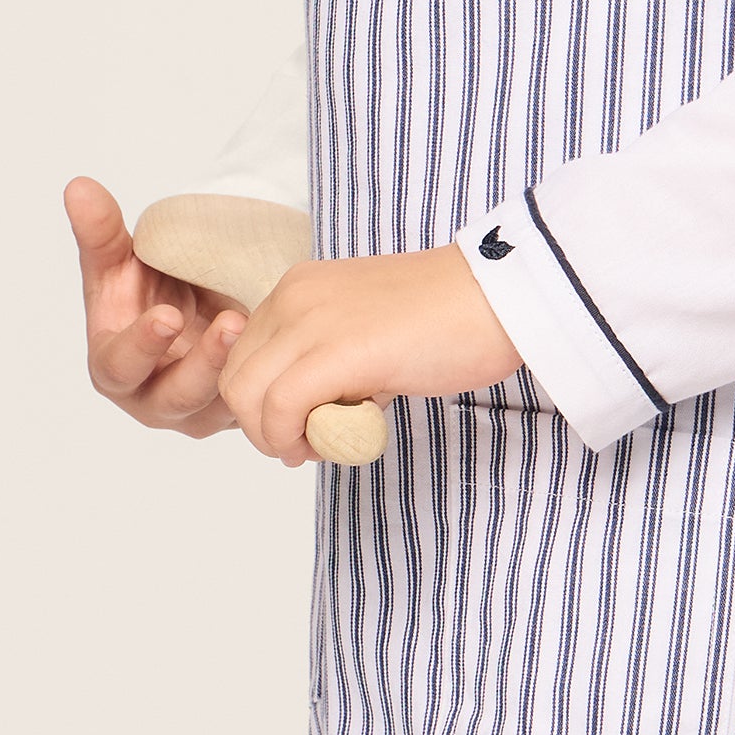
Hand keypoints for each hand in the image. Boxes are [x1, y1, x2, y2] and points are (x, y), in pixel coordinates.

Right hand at [65, 174, 251, 437]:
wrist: (194, 300)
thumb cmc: (146, 288)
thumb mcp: (122, 260)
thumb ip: (100, 232)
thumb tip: (78, 186)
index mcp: (115, 368)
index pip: (121, 366)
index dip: (142, 345)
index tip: (168, 315)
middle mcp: (154, 399)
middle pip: (177, 395)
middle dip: (203, 363)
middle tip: (231, 323)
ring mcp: (199, 411)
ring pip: (222, 403)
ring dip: (243, 367)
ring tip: (264, 327)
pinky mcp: (237, 410)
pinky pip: (257, 400)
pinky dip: (273, 376)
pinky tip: (292, 349)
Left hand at [218, 244, 523, 466]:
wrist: (500, 297)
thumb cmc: (451, 317)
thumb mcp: (369, 329)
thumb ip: (333, 359)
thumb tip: (313, 412)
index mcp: (300, 287)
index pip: (244, 354)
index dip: (261, 401)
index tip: (297, 425)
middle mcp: (294, 297)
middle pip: (235, 377)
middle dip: (259, 424)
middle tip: (303, 445)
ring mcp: (311, 322)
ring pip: (247, 397)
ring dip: (272, 437)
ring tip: (316, 446)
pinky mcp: (337, 353)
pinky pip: (280, 409)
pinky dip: (291, 439)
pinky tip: (326, 445)